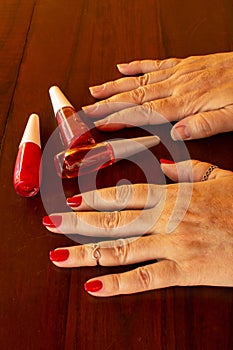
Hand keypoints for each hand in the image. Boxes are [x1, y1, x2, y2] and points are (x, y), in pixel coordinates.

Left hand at [43, 160, 232, 295]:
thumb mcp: (216, 177)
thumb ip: (186, 169)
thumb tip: (161, 164)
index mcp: (173, 196)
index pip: (125, 194)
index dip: (94, 197)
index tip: (71, 199)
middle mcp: (166, 219)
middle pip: (113, 219)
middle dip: (77, 222)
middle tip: (50, 222)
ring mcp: (173, 245)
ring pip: (122, 249)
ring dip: (87, 253)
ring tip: (58, 256)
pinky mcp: (185, 271)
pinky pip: (147, 279)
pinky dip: (119, 285)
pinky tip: (95, 287)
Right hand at [83, 52, 232, 139]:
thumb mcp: (232, 116)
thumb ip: (204, 126)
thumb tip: (177, 135)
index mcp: (185, 102)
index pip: (144, 111)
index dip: (118, 117)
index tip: (99, 122)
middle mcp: (177, 85)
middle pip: (134, 95)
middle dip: (107, 103)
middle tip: (87, 109)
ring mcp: (178, 72)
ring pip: (139, 79)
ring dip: (114, 85)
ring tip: (94, 90)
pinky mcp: (184, 64)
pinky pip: (155, 63)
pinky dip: (136, 65)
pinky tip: (122, 67)